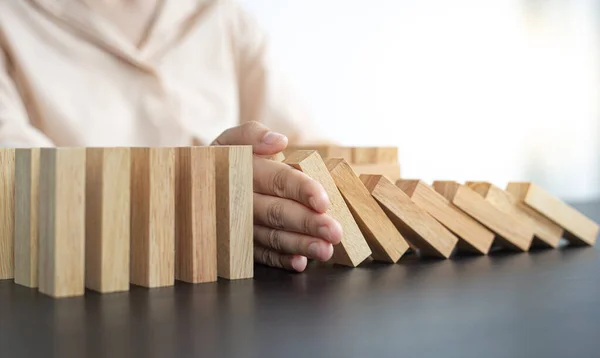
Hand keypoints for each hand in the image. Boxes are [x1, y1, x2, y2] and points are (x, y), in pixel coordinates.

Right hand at [212, 121, 342, 271]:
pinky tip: (299, 263)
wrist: (193, 187)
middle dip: (307, 223)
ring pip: (272, 237)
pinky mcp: (240, 245)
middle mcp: (241, 202)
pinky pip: (260, 256)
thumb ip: (251, 135)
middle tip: (334, 232)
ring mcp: (240, 227)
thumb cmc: (224, 161)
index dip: (301, 189)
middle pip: (278, 212)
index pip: (276, 179)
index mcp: (242, 172)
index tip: (323, 201)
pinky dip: (279, 260)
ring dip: (300, 245)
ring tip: (325, 251)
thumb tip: (278, 141)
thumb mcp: (231, 141)